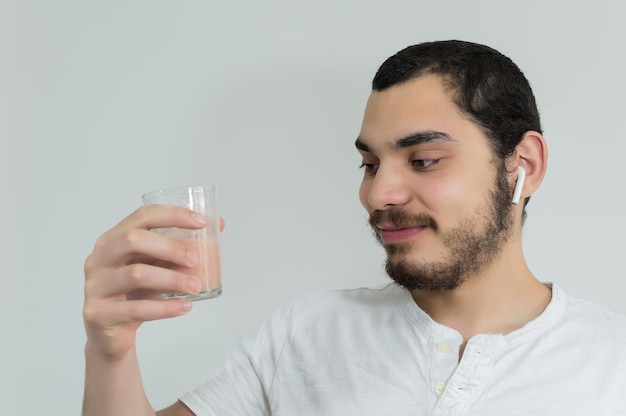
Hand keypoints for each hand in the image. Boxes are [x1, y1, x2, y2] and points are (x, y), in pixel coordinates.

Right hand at [83, 205, 222, 361]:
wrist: (111, 336)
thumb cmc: (135, 294)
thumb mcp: (156, 267)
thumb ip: (179, 247)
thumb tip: (218, 225)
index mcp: (112, 240)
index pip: (142, 216)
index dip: (173, 215)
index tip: (202, 222)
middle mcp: (98, 258)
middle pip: (133, 240)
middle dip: (170, 247)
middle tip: (196, 259)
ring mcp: (95, 286)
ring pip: (136, 274)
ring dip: (172, 279)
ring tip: (196, 287)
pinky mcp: (98, 313)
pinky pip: (136, 309)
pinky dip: (165, 308)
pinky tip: (185, 307)